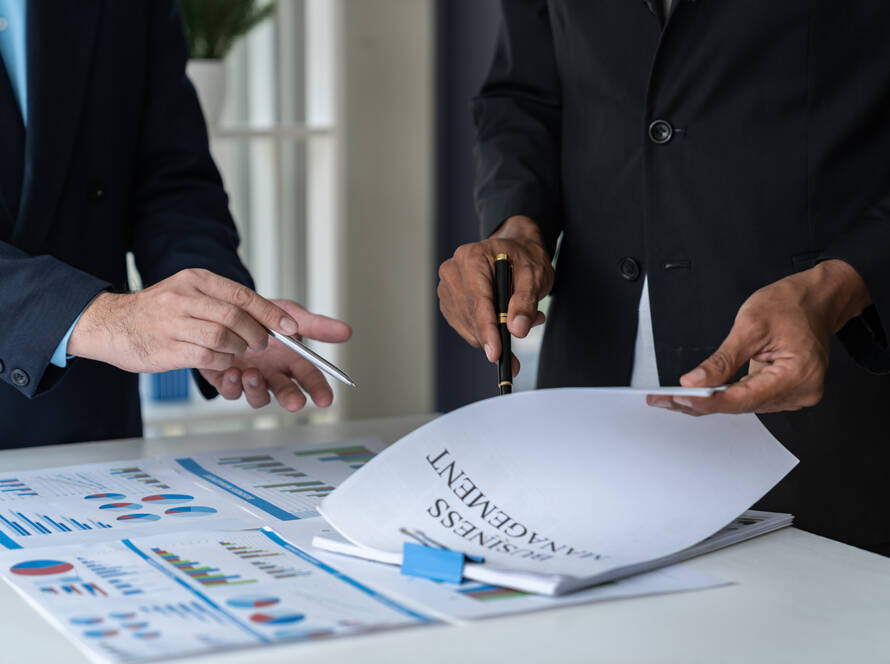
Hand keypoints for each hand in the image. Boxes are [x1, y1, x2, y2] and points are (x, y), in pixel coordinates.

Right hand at [70, 268, 304, 373]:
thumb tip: (265, 316)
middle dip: (257, 335)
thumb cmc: (156, 311)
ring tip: (236, 352)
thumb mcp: (188, 291)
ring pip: (224, 339)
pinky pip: (208, 358)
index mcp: (195, 280)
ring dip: (238, 350)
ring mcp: (173, 324)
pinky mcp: (167, 349)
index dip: (270, 313)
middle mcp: (184, 298)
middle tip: (262, 344)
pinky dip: (221, 363)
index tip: (290, 326)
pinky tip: (219, 362)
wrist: (110, 324)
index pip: (242, 295)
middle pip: (236, 318)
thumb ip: (222, 300)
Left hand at [199, 300, 351, 410]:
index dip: (319, 390)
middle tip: (295, 402)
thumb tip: (346, 331)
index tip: (325, 399)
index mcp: (292, 359)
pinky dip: (232, 384)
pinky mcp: (227, 380)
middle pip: (287, 392)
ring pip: (258, 396)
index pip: (311, 378)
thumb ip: (316, 325)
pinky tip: (232, 372)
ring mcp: (251, 378)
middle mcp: (273, 373)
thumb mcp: (290, 314)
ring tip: (253, 374)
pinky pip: (231, 391)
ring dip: (257, 389)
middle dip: (291, 398)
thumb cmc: (261, 315)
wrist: (226, 310)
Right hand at [437, 215, 553, 374]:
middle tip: (518, 346)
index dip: (487, 329)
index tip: (496, 353)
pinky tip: (500, 321)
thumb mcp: (535, 275)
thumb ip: (526, 301)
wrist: (515, 252)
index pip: (477, 301)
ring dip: (492, 334)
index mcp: (472, 257)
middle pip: (470, 316)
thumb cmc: (523, 259)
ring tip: (518, 321)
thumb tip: (517, 329)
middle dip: (494, 336)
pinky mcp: (448, 302)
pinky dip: (484, 333)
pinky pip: (464, 328)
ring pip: (467, 327)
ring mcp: (447, 287)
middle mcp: (453, 271)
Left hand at [647, 259, 871, 414]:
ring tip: (673, 398)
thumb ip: (722, 359)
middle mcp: (801, 390)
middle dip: (700, 402)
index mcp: (798, 374)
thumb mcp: (750, 326)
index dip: (707, 400)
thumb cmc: (790, 305)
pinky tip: (699, 394)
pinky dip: (723, 395)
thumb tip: (696, 381)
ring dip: (708, 401)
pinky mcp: (785, 392)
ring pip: (741, 405)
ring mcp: (795, 394)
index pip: (743, 398)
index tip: (678, 399)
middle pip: (740, 405)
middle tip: (663, 400)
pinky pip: (748, 398)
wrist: (814, 299)